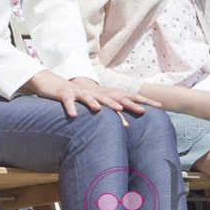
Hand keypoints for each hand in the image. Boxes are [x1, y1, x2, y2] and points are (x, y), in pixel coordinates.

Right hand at [22, 71, 144, 119]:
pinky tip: (73, 115)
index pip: (125, 97)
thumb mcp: (92, 104)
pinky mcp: (64, 94)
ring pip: (93, 98)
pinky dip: (71, 107)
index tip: (159, 107)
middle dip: (129, 104)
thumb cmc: (74, 97)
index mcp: (101, 95)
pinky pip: (68, 101)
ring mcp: (79, 92)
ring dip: (105, 104)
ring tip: (116, 111)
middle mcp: (93, 93)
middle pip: (113, 97)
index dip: (142, 101)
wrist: (50, 83)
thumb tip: (126, 125)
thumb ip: (107, 113)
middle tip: (143, 111)